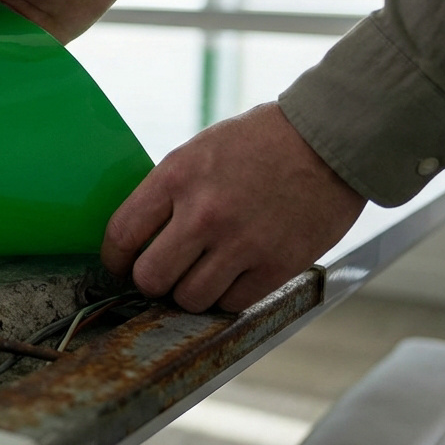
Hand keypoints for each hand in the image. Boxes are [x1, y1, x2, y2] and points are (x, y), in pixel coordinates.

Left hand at [102, 103, 365, 312]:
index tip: (121, 265)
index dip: (114, 260)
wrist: (330, 141)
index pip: (121, 235)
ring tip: (201, 275)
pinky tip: (233, 276)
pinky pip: (232, 303)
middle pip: (150, 278)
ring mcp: (240, 243)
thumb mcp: (198, 152)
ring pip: (188, 299)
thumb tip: (140, 235)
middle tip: (163, 274)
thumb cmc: (260, 143)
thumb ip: (168, 192)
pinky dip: (227, 296)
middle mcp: (203, 214)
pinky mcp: (276, 266)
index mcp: (176, 177)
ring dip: (189, 293)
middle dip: (150, 282)